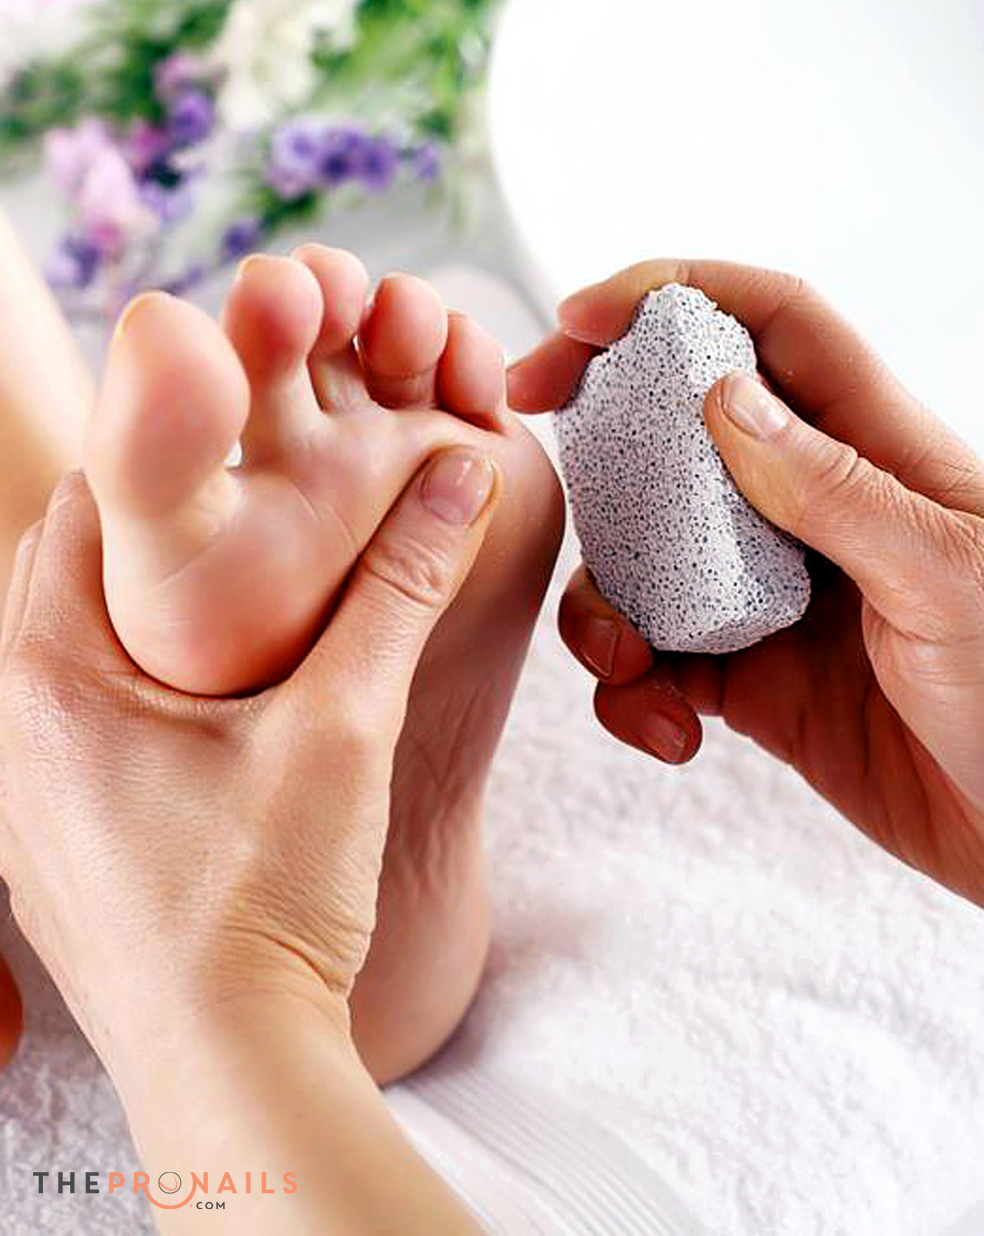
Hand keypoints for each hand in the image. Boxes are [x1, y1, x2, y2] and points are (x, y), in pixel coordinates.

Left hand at [0, 450, 497, 1079]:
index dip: (169, 455)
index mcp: (51, 675)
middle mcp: (9, 728)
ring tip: (239, 601)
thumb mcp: (345, 729)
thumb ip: (401, 591)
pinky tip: (215, 707)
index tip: (245, 443)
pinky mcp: (49, 844)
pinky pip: (75, 724)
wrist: (230, 1069)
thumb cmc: (269, 902)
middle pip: (73, 572)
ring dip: (146, 612)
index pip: (89, 502)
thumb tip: (462, 475)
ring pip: (73, 649)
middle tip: (251, 515)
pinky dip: (136, 688)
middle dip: (158, 533)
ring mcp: (19, 794)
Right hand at [510, 259, 983, 905]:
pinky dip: (633, 695)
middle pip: (679, 433)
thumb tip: (722, 394)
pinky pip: (656, 665)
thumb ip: (832, 486)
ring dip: (602, 604)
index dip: (676, 294)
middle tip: (531, 429)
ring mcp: (770, 598)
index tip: (580, 320)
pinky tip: (669, 732)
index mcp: (875, 452)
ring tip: (619, 660)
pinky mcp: (748, 682)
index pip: (770, 327)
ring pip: (644, 560)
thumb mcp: (943, 573)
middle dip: (601, 432)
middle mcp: (810, 512)